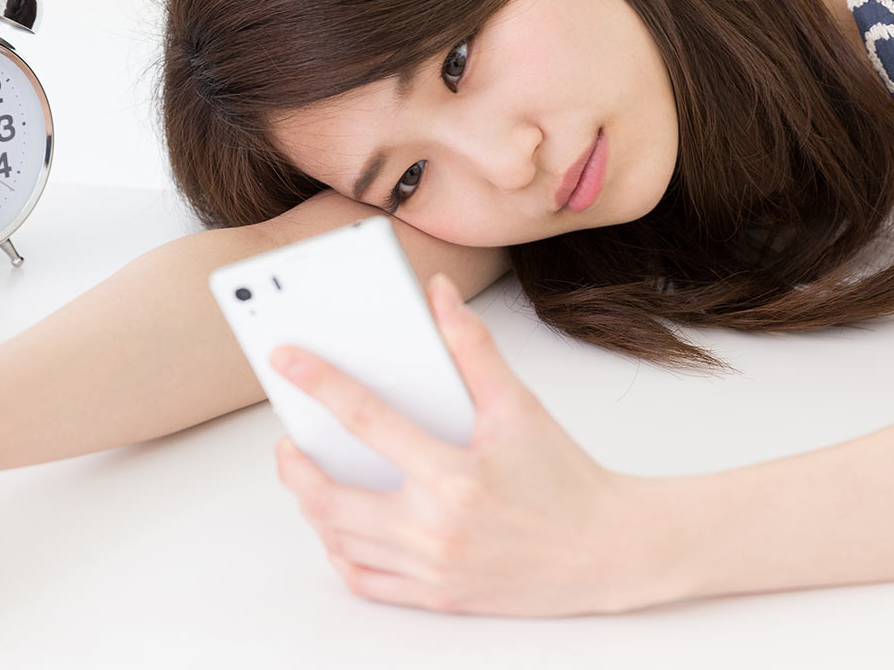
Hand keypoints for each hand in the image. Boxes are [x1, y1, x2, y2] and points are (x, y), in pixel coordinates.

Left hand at [268, 273, 660, 616]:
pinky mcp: (435, 597)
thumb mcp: (520, 406)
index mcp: (455, 476)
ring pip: (339, 540)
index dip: (320, 382)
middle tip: (289, 440)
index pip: (367, 419)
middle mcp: (436, 529)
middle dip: (295, 464)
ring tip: (309, 475)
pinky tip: (338, 526)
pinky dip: (339, 551)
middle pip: (331, 497)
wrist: (606, 550)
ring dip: (312, 505)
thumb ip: (472, 348)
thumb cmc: (566, 479)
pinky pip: (364, 580)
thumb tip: (438, 297)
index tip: (287, 361)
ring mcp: (432, 569)